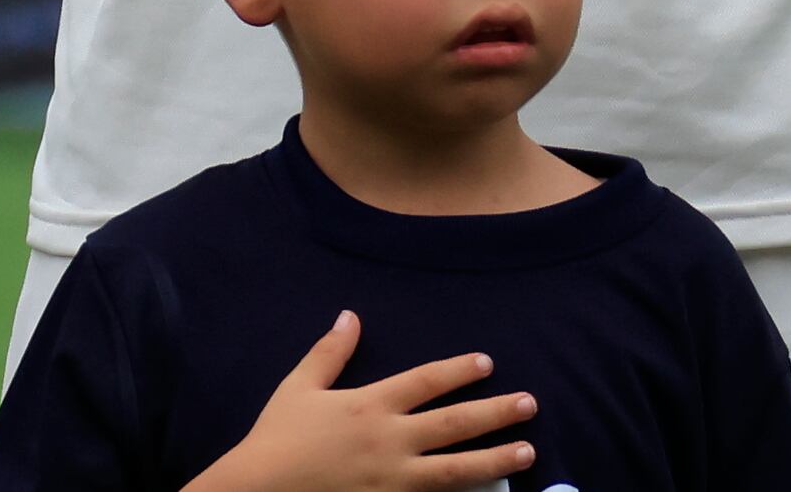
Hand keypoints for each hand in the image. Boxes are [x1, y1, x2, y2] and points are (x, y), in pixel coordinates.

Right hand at [188, 312, 536, 491]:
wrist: (260, 491)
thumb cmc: (278, 438)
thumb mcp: (300, 387)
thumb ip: (329, 353)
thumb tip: (350, 315)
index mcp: (370, 406)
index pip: (426, 382)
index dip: (459, 371)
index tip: (487, 363)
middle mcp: (390, 441)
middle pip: (455, 424)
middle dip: (496, 412)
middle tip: (530, 403)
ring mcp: (393, 480)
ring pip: (456, 469)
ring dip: (496, 458)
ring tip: (528, 450)